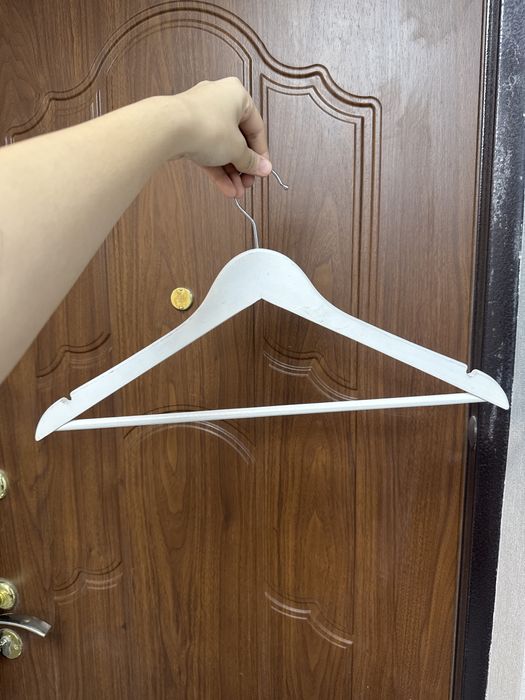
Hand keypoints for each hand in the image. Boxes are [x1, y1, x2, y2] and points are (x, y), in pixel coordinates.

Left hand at [175, 76, 271, 196]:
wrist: (168, 129)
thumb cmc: (206, 127)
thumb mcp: (236, 149)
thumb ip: (251, 160)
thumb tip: (264, 169)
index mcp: (237, 96)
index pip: (256, 127)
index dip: (261, 153)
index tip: (262, 170)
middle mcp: (219, 101)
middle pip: (238, 139)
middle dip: (243, 166)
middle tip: (247, 183)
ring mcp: (201, 115)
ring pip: (221, 147)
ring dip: (230, 172)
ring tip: (236, 192)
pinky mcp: (187, 130)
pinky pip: (207, 150)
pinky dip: (216, 169)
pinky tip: (225, 188)